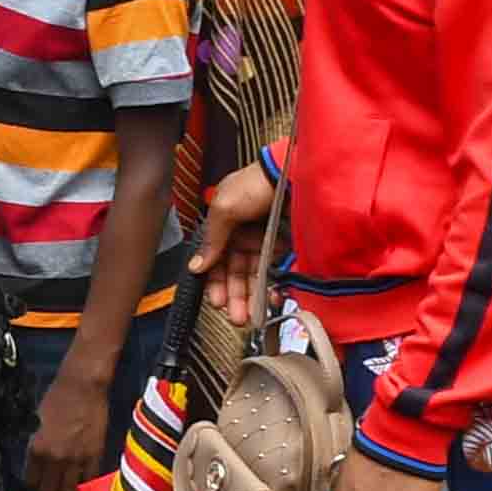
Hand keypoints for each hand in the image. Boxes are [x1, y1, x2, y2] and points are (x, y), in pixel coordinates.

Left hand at [23, 359, 117, 490]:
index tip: (37, 480)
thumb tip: (35, 460)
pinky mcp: (96, 455)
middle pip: (50, 489)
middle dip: (49, 488)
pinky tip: (81, 475)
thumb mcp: (36, 423)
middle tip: (51, 482)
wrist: (82, 387)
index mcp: (37, 448)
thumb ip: (36, 444)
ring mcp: (77, 458)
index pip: (32, 480)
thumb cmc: (56, 399)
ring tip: (66, 481)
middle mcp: (56, 457)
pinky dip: (85, 480)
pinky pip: (89, 479)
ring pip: (70, 489)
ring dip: (66, 487)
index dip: (34, 482)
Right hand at [190, 166, 278, 322]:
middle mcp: (244, 237)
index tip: (216, 301)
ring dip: (251, 297)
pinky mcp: (288, 248)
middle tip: (235, 317)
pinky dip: (274, 287)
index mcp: (224, 227)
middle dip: (234, 296)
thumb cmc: (255, 184)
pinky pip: (278, 272)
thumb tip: (196, 266)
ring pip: (256, 276)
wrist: (294, 173)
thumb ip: (211, 239)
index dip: (214, 282)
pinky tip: (270, 299)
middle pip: (235, 273)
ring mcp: (267, 243)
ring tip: (250, 317)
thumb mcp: (224, 209)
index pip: (215, 261)